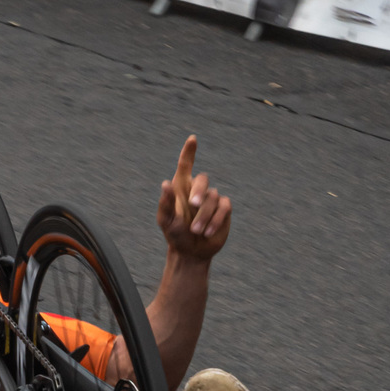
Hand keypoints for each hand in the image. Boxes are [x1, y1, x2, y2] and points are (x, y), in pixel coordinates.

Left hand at [157, 136, 231, 260]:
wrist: (191, 252)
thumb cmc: (175, 235)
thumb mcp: (166, 221)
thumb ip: (165, 203)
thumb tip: (165, 184)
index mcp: (181, 188)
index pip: (185, 166)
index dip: (189, 152)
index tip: (192, 139)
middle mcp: (197, 190)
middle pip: (203, 179)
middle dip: (199, 191)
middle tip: (193, 205)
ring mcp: (212, 199)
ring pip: (213, 198)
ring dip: (204, 215)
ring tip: (197, 231)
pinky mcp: (224, 210)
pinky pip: (224, 207)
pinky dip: (216, 220)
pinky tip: (208, 232)